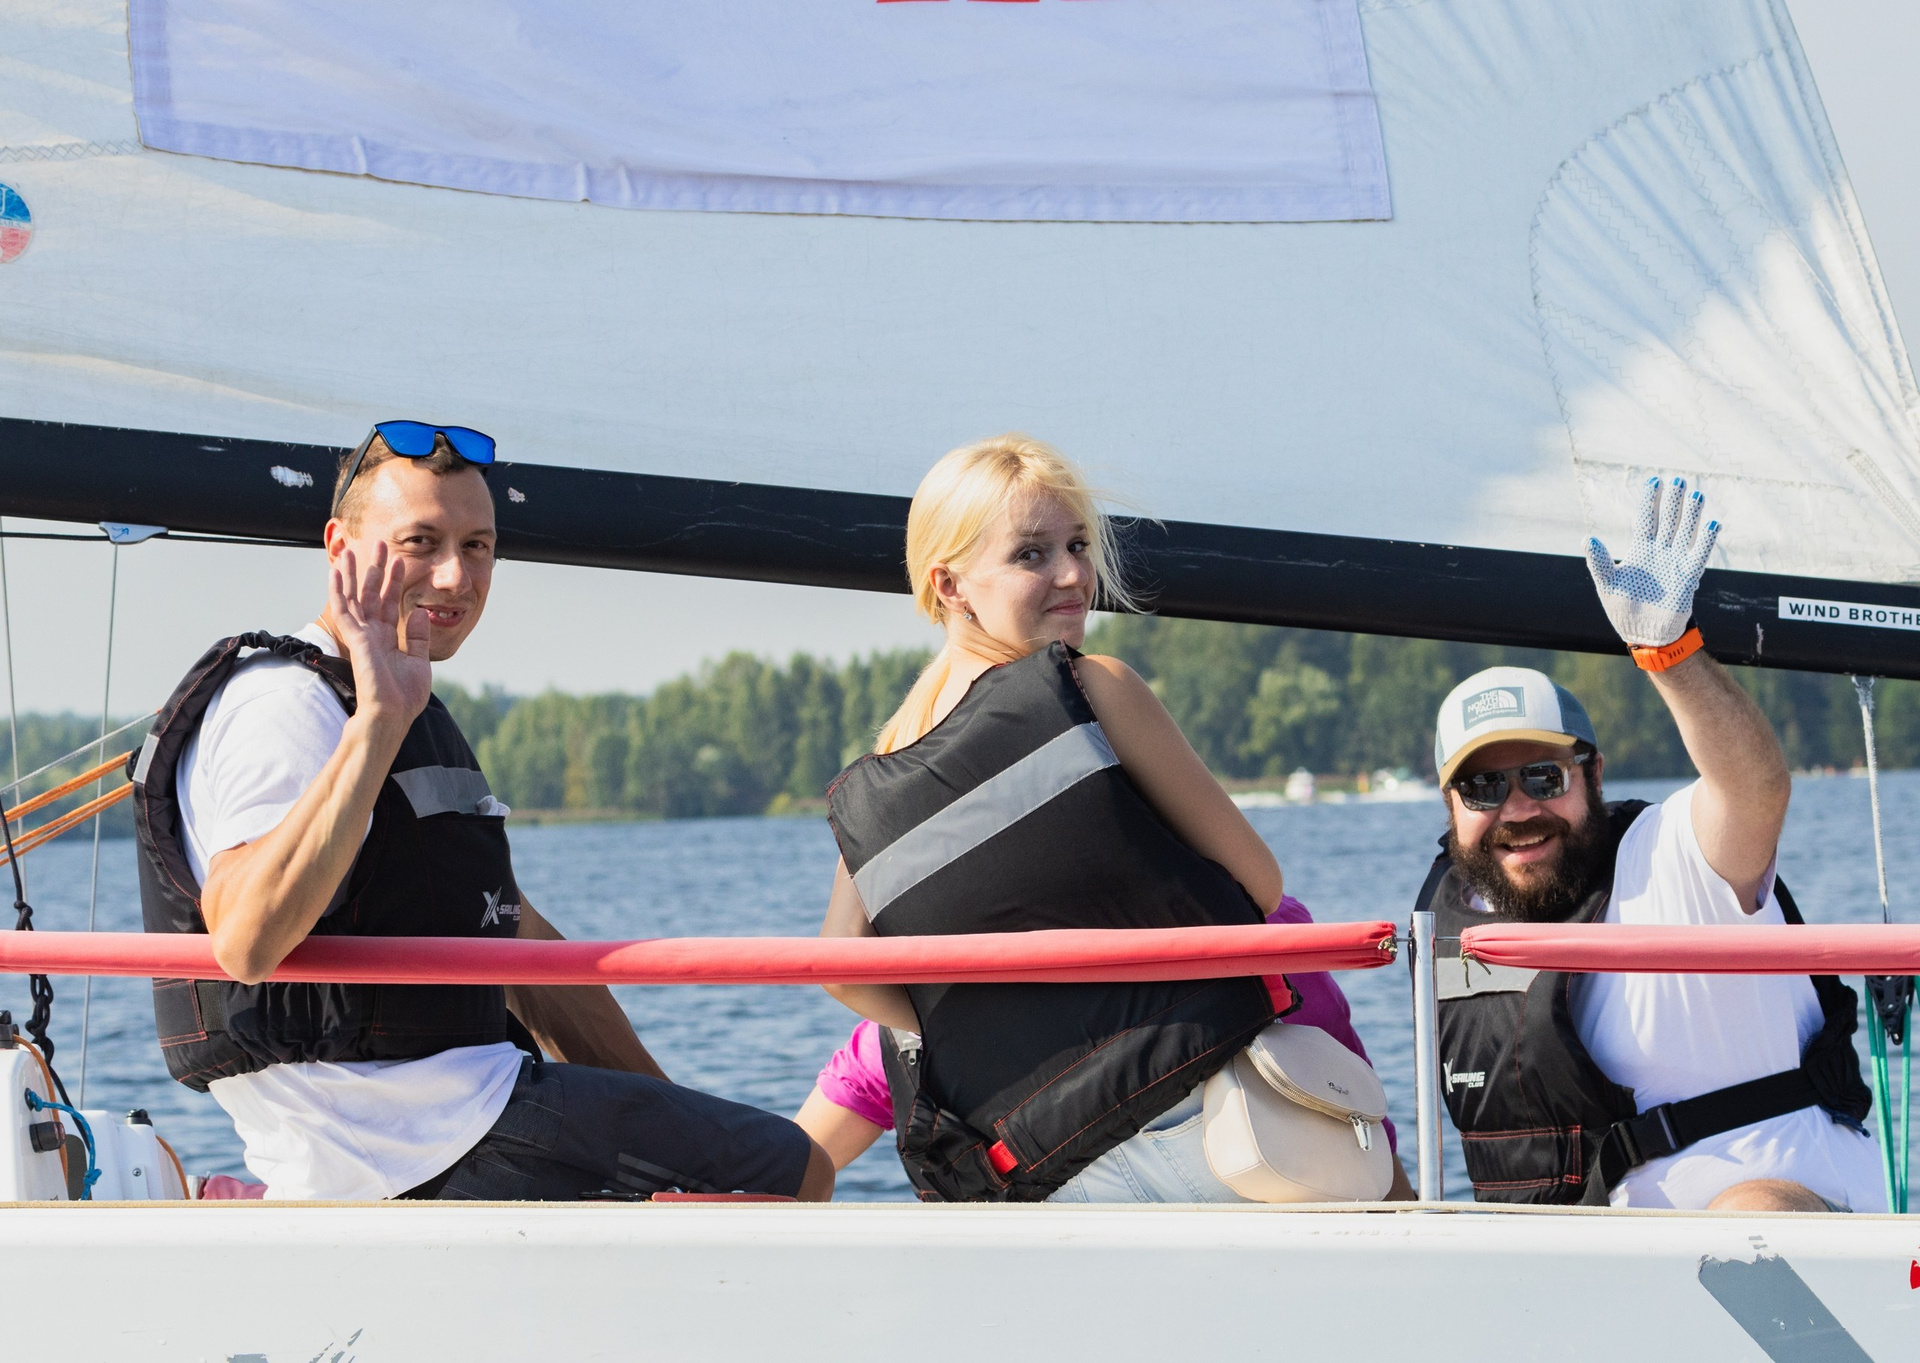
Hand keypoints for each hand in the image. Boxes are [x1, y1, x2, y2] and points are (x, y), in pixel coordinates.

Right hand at [328, 541, 430, 726]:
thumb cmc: (404, 697)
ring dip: (354, 573)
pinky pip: (343, 609)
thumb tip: (421, 612)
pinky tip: (335, 570)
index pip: (389, 603)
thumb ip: (417, 637)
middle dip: (376, 569)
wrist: (392, 715)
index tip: (399, 560)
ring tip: (353, 549)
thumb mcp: (418, 661)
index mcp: (386, 639)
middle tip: (380, 544)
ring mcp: (361, 635)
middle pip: (372, 594)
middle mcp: (372, 634)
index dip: (394, 581)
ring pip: (354, 596)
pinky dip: (338, 589)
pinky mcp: (355, 638)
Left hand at [1585, 476, 1718, 647]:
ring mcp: (1674, 562)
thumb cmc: (1622, 607)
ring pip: (1684, 532)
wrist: (1641, 632)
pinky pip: (1698, 554)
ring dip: (1691, 514)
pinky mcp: (1687, 577)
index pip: (1646, 518)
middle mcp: (1659, 552)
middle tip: (1680, 480)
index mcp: (1640, 550)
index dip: (1650, 500)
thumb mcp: (1607, 583)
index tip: (1654, 479)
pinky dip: (1705, 539)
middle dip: (1673, 501)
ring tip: (1696, 494)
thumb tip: (1587, 538)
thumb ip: (1599, 561)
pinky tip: (1713, 523)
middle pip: (1668, 520)